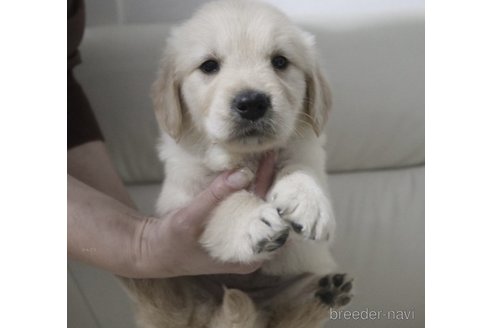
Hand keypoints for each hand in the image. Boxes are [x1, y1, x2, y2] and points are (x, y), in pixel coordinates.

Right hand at [130, 152, 276, 277]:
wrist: (153, 252)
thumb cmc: (169, 242)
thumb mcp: (188, 219)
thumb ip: (214, 196)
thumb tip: (243, 172)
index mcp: (247, 259)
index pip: (275, 225)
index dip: (278, 197)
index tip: (277, 170)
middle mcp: (250, 252)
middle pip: (270, 213)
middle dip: (271, 184)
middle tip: (272, 154)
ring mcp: (243, 241)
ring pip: (260, 208)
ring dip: (260, 183)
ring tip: (265, 156)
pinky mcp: (233, 230)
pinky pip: (247, 206)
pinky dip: (249, 188)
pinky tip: (251, 169)